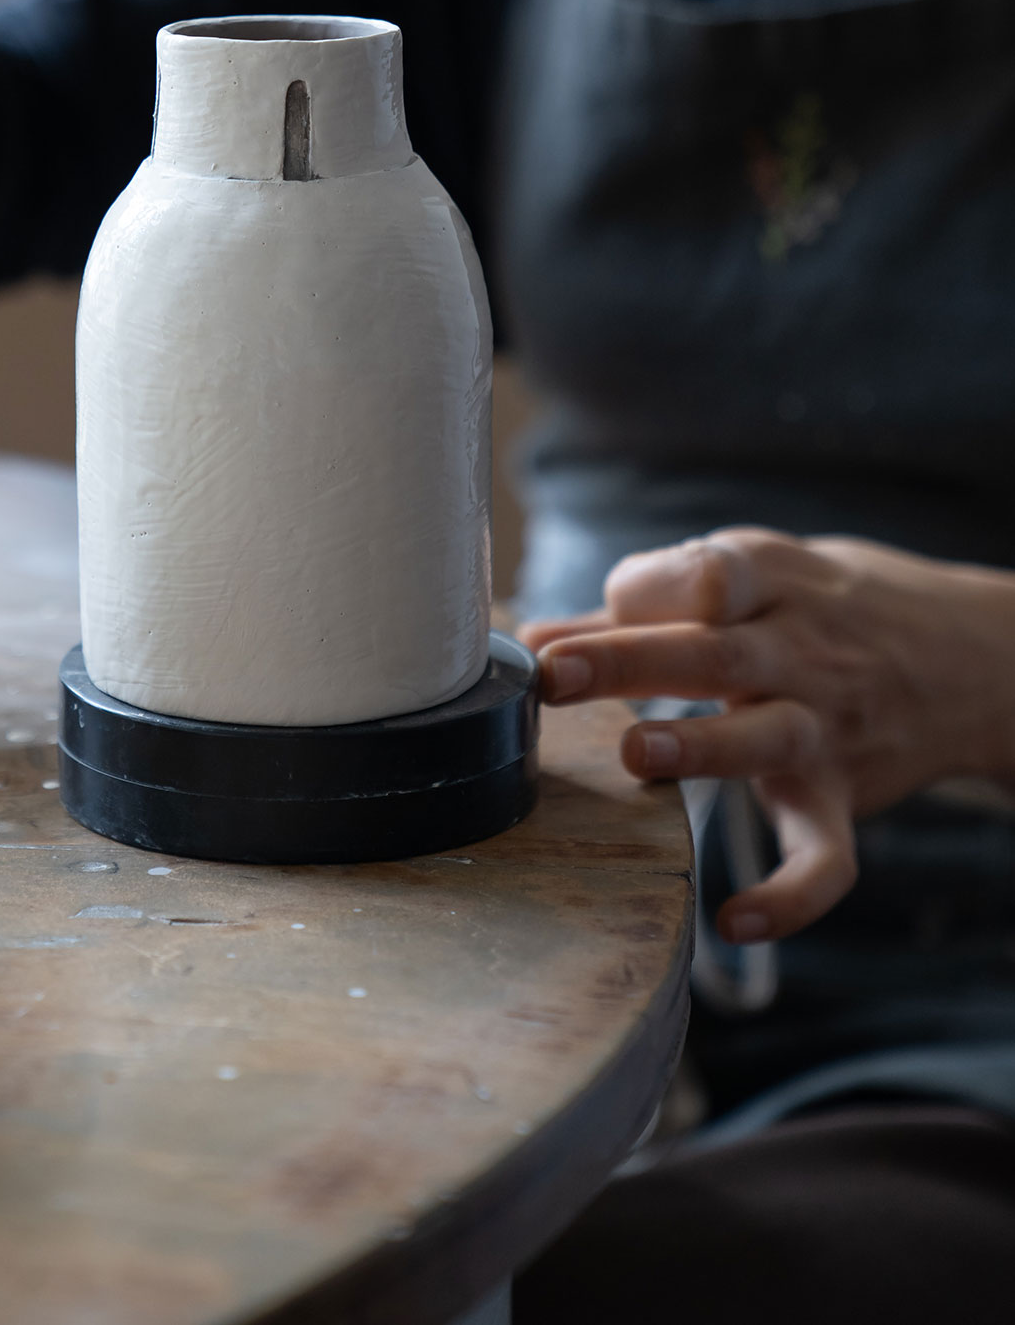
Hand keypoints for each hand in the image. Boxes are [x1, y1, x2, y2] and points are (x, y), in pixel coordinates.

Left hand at [522, 528, 1014, 944]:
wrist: (966, 654)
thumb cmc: (815, 608)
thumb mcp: (749, 576)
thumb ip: (642, 608)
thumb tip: (531, 639)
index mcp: (770, 584)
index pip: (708, 575)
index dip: (641, 591)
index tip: (561, 626)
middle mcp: (800, 653)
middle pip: (716, 650)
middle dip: (630, 660)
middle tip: (553, 674)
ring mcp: (828, 727)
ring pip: (769, 737)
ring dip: (703, 746)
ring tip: (636, 754)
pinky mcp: (846, 797)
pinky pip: (829, 857)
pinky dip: (791, 898)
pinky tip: (731, 922)